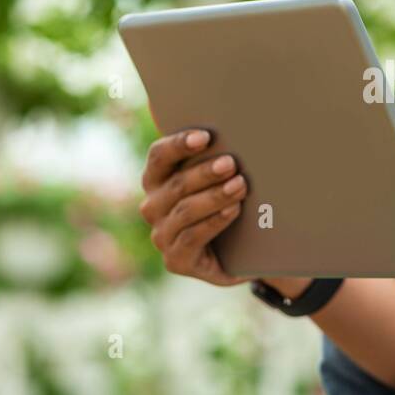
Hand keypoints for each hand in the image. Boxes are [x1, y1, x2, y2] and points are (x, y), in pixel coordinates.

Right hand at [138, 128, 247, 284]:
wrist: (241, 252)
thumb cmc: (228, 203)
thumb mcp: (219, 179)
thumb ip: (215, 159)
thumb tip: (238, 135)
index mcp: (157, 180)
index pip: (159, 156)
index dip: (179, 144)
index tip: (206, 136)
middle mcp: (153, 207)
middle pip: (176, 184)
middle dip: (205, 172)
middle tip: (231, 163)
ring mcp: (161, 235)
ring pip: (185, 210)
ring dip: (214, 196)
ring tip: (240, 186)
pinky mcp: (175, 260)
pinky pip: (192, 237)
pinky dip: (214, 221)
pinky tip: (233, 210)